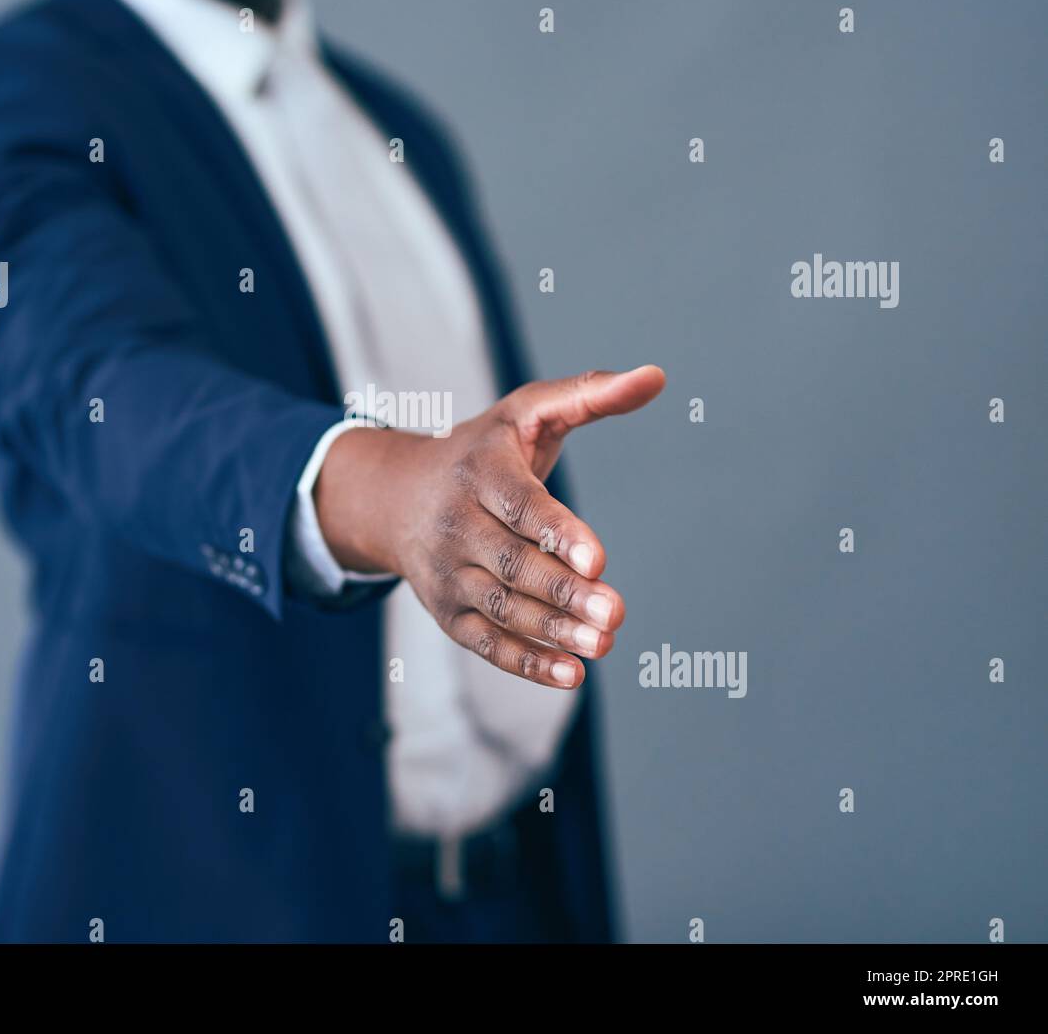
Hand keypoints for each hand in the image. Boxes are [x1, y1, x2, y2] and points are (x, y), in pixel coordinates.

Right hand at [314, 367, 665, 688]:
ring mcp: (447, 572)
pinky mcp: (447, 612)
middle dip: (563, 593)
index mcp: (478, 470)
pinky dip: (526, 663)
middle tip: (616, 613)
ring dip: (552, 631)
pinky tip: (571, 674)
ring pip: (500, 606)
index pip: (518, 505)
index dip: (556, 532)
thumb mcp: (526, 413)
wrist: (395, 496)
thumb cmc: (482, 450)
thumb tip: (656, 378)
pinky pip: (485, 643)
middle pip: (512, 563)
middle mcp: (455, 523)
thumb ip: (589, 394)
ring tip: (603, 643)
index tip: (597, 560)